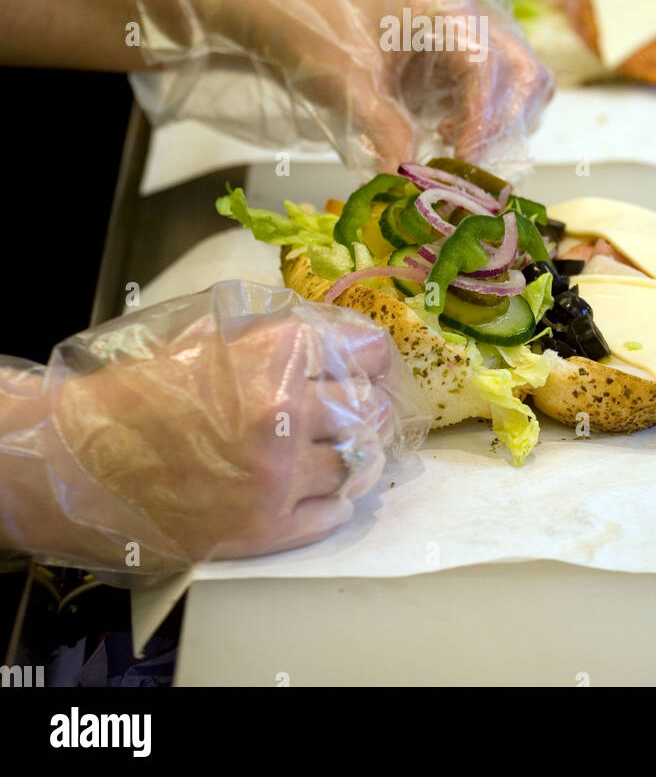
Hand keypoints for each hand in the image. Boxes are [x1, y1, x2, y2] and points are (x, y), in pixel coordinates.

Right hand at [0, 284, 399, 570]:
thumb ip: (277, 333)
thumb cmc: (137, 390)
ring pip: (359, 463)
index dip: (369, 356)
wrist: (79, 459)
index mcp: (277, 352)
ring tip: (340, 447)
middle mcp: (288, 413)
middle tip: (356, 407)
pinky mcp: (266, 529)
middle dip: (365, 405)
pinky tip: (315, 485)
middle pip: (369, 409)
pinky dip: (333, 497)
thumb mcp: (210, 334)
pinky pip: (334, 511)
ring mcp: (280, 477)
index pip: (366, 350)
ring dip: (356, 453)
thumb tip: (336, 341)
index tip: (367, 363)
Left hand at [124, 0, 554, 174]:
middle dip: (505, 127)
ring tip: (460, 156)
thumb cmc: (312, 33)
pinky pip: (494, 94)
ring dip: (502, 127)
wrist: (282, 12)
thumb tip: (410, 178)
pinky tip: (448, 141)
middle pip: (524, 74)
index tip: (465, 163)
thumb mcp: (345, 85)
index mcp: (445, 10)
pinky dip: (485, 125)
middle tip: (473, 169)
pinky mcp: (454, 61)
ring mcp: (465, 38)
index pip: (490, 68)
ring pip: (520, 85)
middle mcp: (467, 17)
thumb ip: (382, 130)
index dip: (486, 121)